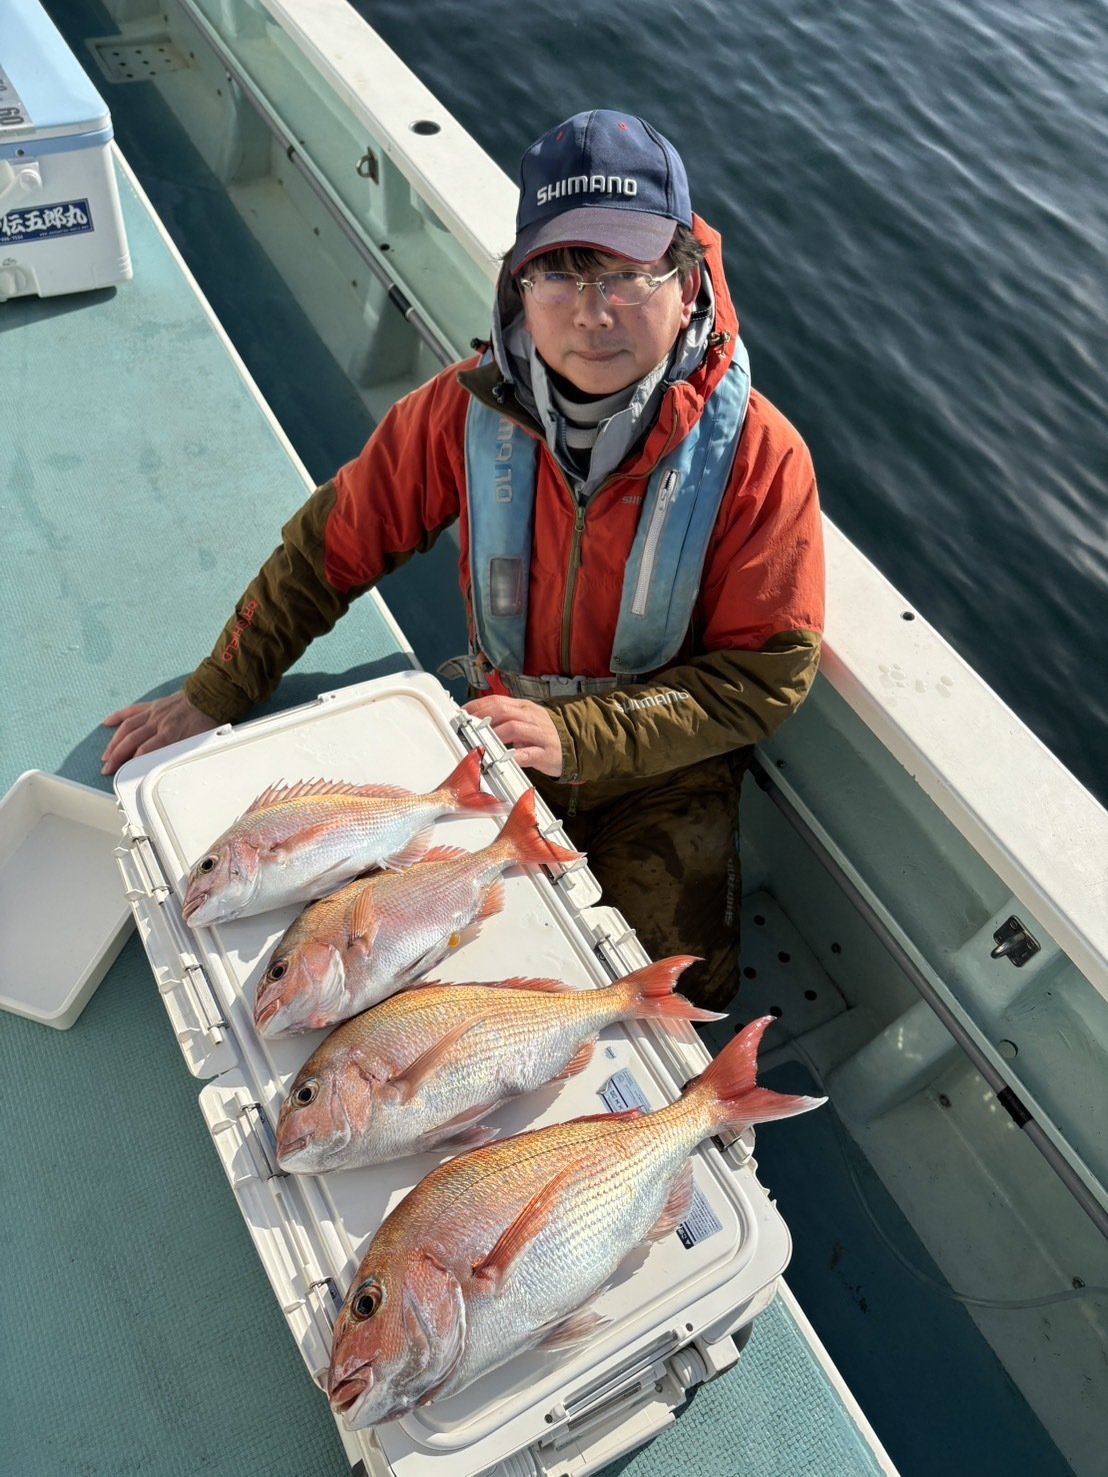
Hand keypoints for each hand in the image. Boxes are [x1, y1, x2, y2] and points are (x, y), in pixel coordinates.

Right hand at [100, 690, 219, 774]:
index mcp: (170, 732)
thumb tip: (173, 769)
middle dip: (117, 756)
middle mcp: (158, 722)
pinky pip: (131, 710)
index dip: (133, 762)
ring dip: (114, 742)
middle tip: (107, 769)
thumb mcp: (199, 742)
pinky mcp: (151, 706)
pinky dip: (118, 716)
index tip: (124, 773)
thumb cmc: (206, 720)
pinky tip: (107, 723)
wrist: (209, 697)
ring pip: (127, 728)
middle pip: (131, 740)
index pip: (146, 750)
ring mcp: (152, 713)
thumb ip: (183, 754)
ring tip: (106, 756)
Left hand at [462, 695, 562, 776]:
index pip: (497, 700)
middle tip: (467, 726)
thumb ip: (504, 718)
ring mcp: (539, 734)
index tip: (463, 713)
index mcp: (524, 708)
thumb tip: (477, 718)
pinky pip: (530, 753)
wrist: (573, 745)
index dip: (477, 706)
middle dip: (482, 717)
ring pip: (514, 727)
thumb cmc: (543, 733)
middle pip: (503, 710)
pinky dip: (516, 755)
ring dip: (495, 734)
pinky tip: (506, 758)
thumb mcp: (525, 719)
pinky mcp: (547, 752)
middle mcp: (531, 717)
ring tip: (482, 741)